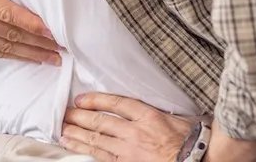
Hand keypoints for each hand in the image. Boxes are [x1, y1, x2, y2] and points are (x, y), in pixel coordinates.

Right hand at [0, 0, 61, 64]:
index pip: (5, 13)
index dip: (29, 23)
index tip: (51, 30)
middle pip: (8, 34)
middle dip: (37, 44)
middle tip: (61, 50)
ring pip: (2, 47)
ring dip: (28, 54)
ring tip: (51, 59)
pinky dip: (11, 56)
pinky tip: (26, 57)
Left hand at [60, 93, 194, 161]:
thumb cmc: (192, 143)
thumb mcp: (177, 119)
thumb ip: (156, 112)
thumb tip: (143, 107)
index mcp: (148, 116)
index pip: (116, 103)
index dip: (95, 100)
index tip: (81, 99)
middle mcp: (135, 132)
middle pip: (100, 121)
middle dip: (79, 117)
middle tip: (64, 114)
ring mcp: (129, 151)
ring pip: (97, 140)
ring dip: (77, 135)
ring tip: (63, 131)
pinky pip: (102, 158)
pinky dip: (86, 152)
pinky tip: (74, 148)